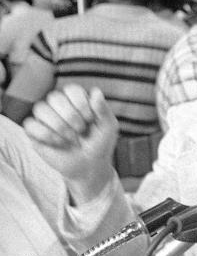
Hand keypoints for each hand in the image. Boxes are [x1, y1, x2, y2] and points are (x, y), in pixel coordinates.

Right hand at [23, 85, 118, 201]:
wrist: (89, 166)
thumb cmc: (99, 145)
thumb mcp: (108, 128)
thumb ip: (103, 109)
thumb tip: (96, 91)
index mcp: (77, 101)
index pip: (71, 89)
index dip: (80, 103)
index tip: (90, 119)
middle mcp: (59, 106)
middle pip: (54, 97)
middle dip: (70, 115)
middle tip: (81, 130)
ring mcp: (45, 119)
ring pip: (40, 108)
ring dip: (58, 125)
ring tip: (70, 138)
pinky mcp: (34, 133)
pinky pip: (29, 124)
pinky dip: (45, 134)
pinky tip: (58, 143)